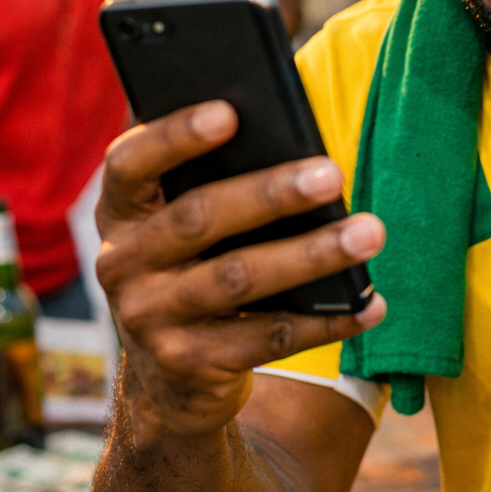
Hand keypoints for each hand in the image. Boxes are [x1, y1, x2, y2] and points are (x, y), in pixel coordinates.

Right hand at [96, 101, 385, 443]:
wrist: (170, 379)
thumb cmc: (196, 265)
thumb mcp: (184, 226)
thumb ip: (215, 181)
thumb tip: (298, 145)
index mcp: (121, 212)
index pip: (130, 163)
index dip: (174, 136)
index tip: (229, 112)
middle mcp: (122, 264)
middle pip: (198, 218)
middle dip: (270, 194)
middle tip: (333, 175)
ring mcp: (149, 319)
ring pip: (238, 278)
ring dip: (310, 254)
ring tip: (368, 232)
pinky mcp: (188, 365)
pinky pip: (267, 337)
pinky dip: (326, 321)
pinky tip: (369, 304)